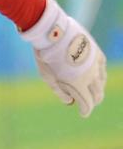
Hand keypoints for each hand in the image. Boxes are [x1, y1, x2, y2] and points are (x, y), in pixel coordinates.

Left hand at [21, 0, 106, 117]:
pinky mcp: (97, 54)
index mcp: (78, 85)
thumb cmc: (47, 57)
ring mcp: (96, 65)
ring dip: (97, 90)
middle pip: (97, 95)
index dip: (85, 110)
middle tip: (88, 104)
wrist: (54, 34)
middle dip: (92, 102)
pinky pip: (102, 69)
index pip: (87, 103)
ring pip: (101, 83)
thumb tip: (70, 102)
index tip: (83, 113)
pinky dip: (100, 76)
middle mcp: (90, 77)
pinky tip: (96, 77)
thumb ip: (60, 92)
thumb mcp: (48, 78)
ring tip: (93, 93)